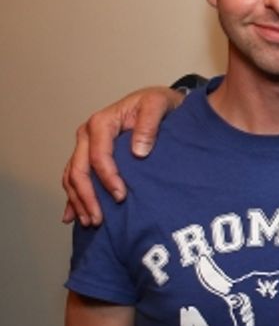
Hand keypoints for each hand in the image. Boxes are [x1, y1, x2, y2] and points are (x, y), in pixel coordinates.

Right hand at [61, 86, 183, 226]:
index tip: (121, 196)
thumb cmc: (158, 103)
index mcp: (101, 122)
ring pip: (72, 177)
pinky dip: (73, 198)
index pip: (98, 156)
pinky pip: (73, 179)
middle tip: (99, 219)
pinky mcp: (88, 155)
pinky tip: (72, 216)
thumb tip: (138, 151)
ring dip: (78, 201)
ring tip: (91, 222)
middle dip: (87, 197)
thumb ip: (149, 124)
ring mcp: (85, 146)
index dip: (107, 178)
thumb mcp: (158, 104)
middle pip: (78, 170)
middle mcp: (87, 134)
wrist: (158, 103)